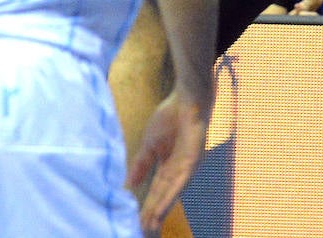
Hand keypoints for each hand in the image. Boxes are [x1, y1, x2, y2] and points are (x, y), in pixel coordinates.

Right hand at [128, 92, 210, 235]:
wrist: (186, 97)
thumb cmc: (170, 117)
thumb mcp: (149, 145)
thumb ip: (141, 164)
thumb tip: (128, 185)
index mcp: (168, 167)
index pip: (156, 192)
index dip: (147, 206)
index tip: (136, 223)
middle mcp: (179, 170)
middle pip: (164, 197)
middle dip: (153, 214)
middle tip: (143, 232)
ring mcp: (187, 165)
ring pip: (173, 193)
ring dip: (161, 210)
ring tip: (150, 226)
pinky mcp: (194, 158)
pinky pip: (181, 181)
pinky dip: (171, 196)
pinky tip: (162, 208)